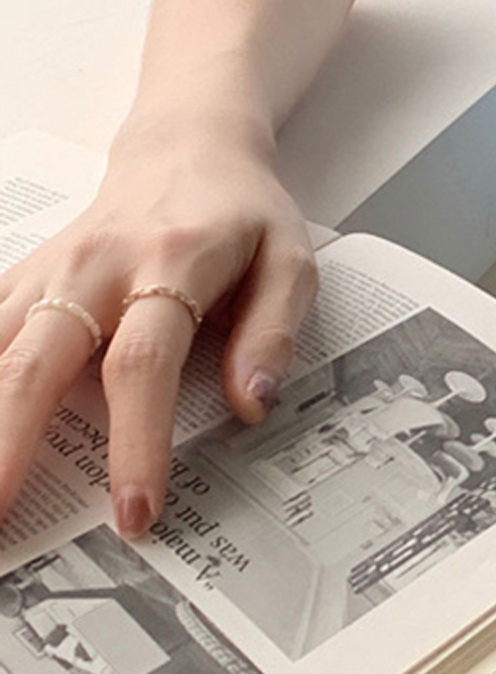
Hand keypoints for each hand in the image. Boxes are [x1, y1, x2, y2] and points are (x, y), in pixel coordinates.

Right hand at [0, 112, 318, 540]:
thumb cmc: (242, 213)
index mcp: (170, 263)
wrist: (189, 148)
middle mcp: (96, 267)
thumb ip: (274, 332)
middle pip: (35, 365)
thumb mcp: (290, 259)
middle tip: (2, 525)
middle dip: (9, 449)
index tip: (136, 510)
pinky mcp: (22, 279)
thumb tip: (253, 404)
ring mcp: (49, 273)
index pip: (143, 364)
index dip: (136, 442)